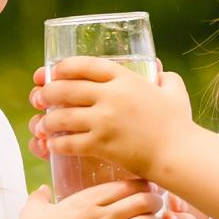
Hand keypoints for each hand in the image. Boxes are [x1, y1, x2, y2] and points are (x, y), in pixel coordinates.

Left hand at [32, 57, 193, 176]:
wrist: (177, 153)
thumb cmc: (178, 124)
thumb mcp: (174, 91)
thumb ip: (165, 77)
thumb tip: (159, 71)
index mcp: (125, 79)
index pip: (85, 65)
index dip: (65, 66)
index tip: (55, 71)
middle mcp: (110, 96)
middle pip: (66, 89)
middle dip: (48, 92)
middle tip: (41, 98)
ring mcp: (103, 121)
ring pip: (62, 116)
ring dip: (47, 120)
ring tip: (43, 124)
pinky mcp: (100, 144)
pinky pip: (68, 142)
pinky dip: (56, 144)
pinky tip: (53, 145)